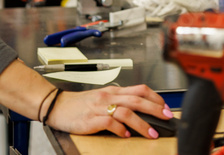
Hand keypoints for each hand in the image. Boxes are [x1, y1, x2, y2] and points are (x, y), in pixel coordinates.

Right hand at [45, 84, 173, 137]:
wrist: (57, 105)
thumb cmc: (79, 104)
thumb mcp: (102, 98)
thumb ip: (119, 102)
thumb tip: (138, 110)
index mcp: (113, 91)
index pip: (139, 89)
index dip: (155, 97)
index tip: (165, 107)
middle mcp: (108, 97)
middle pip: (137, 99)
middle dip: (155, 109)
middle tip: (166, 118)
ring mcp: (100, 108)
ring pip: (126, 112)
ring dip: (141, 124)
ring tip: (151, 133)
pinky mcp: (91, 120)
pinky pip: (109, 123)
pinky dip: (120, 129)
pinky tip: (125, 135)